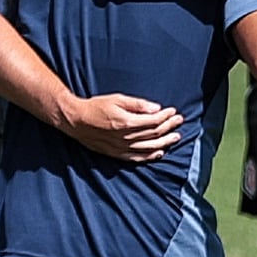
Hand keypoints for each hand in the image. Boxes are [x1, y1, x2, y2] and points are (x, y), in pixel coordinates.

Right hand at [57, 90, 185, 162]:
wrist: (76, 121)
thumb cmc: (96, 107)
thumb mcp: (117, 99)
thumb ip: (138, 104)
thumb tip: (156, 108)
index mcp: (126, 122)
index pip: (153, 121)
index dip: (165, 117)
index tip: (173, 111)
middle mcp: (125, 137)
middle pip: (154, 134)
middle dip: (169, 127)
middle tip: (179, 122)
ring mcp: (121, 147)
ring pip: (149, 147)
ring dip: (164, 142)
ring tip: (175, 137)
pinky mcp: (116, 154)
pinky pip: (137, 157)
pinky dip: (150, 156)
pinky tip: (159, 153)